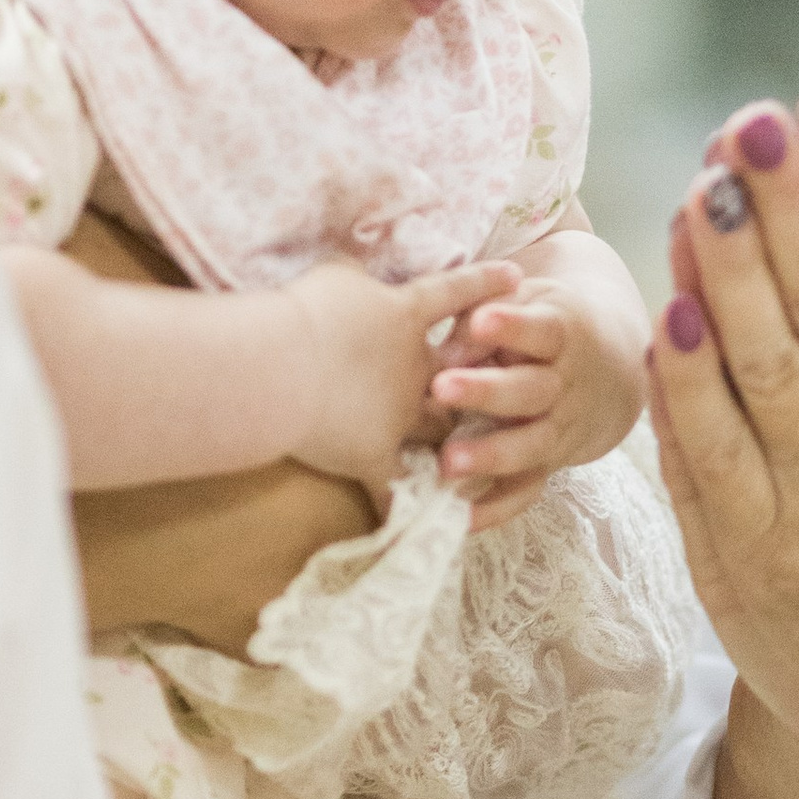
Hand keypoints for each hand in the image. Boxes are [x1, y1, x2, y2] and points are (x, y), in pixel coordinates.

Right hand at [285, 255, 513, 495]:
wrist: (281, 364)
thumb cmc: (306, 310)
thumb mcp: (335, 276)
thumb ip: (356, 278)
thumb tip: (355, 276)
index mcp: (407, 315)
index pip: (455, 293)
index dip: (485, 283)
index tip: (517, 274)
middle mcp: (416, 366)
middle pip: (461, 374)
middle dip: (475, 378)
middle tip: (482, 382)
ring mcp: (400, 415)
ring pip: (438, 429)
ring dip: (447, 437)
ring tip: (456, 451)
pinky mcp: (374, 455)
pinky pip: (394, 486)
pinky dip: (400, 504)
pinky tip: (409, 523)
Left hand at [429, 241, 646, 519]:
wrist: (613, 366)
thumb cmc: (546, 323)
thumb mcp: (527, 301)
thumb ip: (483, 317)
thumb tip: (442, 354)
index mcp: (562, 332)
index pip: (541, 328)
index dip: (513, 325)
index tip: (481, 320)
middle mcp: (565, 385)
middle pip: (531, 390)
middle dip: (487, 391)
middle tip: (441, 388)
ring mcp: (560, 429)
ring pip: (530, 445)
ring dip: (490, 454)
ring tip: (447, 463)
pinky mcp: (550, 465)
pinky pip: (526, 492)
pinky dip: (496, 509)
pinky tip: (460, 518)